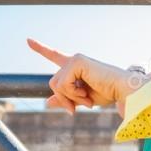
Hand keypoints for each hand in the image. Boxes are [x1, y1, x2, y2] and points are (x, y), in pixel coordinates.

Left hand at [27, 38, 143, 113]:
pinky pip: (63, 84)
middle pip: (53, 83)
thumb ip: (65, 99)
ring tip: (87, 99)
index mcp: (75, 66)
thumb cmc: (107, 93)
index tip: (28, 40)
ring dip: (70, 98)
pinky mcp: (77, 62)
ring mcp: (75, 59)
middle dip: (63, 99)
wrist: (122, 91)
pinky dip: (73, 94)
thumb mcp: (81, 99)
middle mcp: (74, 60)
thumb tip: (48, 102)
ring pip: (56, 84)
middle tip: (76, 109)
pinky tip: (86, 94)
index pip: (54, 56)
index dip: (41, 48)